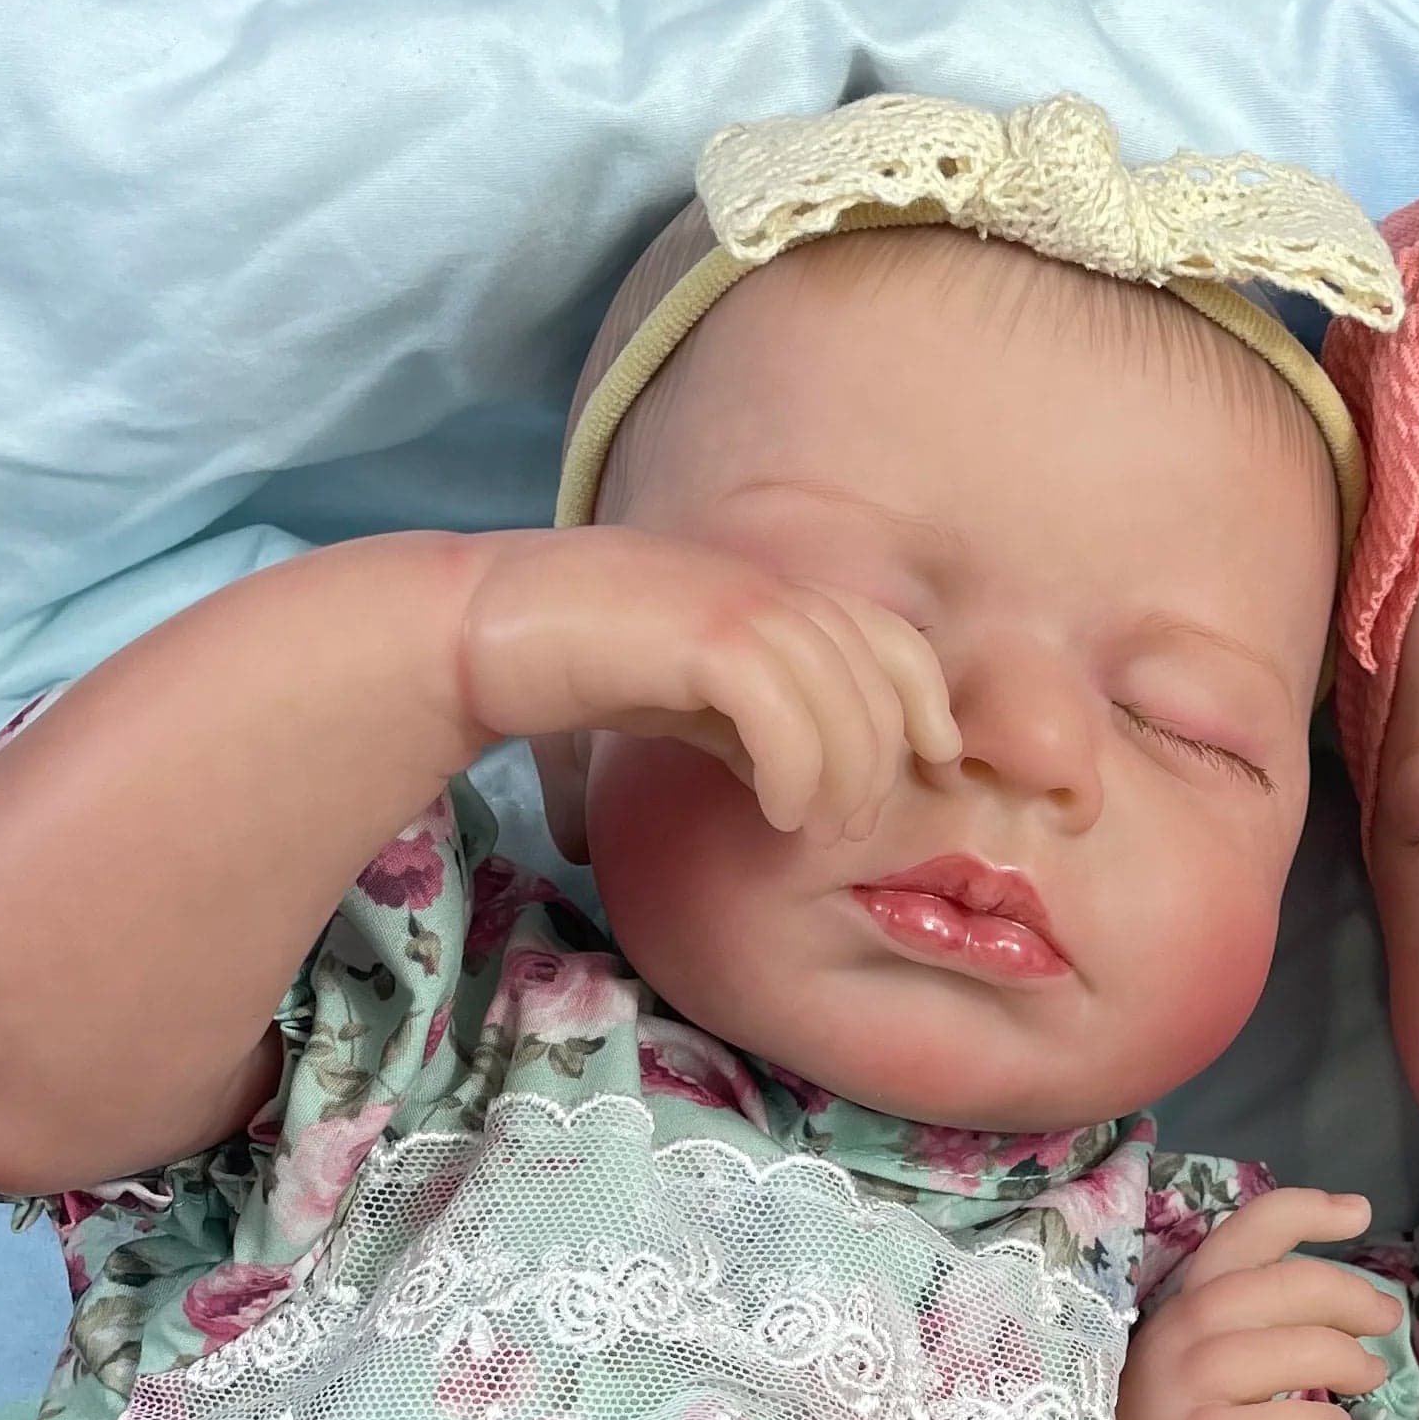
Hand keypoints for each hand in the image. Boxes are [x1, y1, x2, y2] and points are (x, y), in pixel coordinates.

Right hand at [454, 525, 959, 838]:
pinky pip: (785, 710)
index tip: (934, 769)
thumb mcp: (696, 702)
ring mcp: (736, 601)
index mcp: (777, 596)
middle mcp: (769, 589)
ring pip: (841, 700)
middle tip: (843, 830)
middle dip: (877, 767)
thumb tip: (807, 792)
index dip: (930, 707)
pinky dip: (795, 772)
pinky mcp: (699, 630)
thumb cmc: (586, 666)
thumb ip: (758, 729)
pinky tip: (772, 812)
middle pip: (879, 682)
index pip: (897, 642)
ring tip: (805, 830)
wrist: (483, 627)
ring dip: (840, 781)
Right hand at [1115, 1187, 1403, 1419]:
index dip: (1306, 1210)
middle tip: (1387, 1319)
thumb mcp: (1207, 1345)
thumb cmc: (1190, 1413)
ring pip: (1288, 1352)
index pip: (1245, 1233)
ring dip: (1346, 1360)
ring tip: (1369, 1378)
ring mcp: (1185, 1391)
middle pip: (1279, 1286)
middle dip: (1349, 1295)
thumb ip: (1263, 1306)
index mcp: (1188, 1301)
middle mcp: (1180, 1335)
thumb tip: (1357, 1272)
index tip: (1360, 1212)